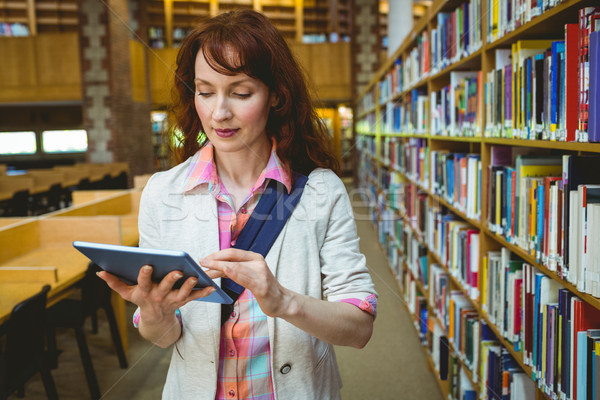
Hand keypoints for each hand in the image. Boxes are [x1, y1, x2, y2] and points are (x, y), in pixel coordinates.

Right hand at [97, 265, 215, 323]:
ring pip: (182, 293)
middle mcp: (159, 296)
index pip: (143, 282)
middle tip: (177, 271)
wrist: (155, 319)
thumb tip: (99, 271)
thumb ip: (114, 282)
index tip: (147, 265)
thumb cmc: (141, 298)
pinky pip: (195, 297)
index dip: (145, 275)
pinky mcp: (184, 301)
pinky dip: (203, 293)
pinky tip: (211, 287)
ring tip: (195, 277)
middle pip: (165, 288)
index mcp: (145, 292)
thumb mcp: (126, 293)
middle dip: (171, 280)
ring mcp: (172, 300)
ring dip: (189, 286)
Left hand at [200, 249, 292, 317]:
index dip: (216, 254)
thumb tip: (215, 266)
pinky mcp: (261, 285)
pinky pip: (243, 278)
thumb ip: (235, 269)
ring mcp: (260, 272)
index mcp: (254, 257)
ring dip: (218, 267)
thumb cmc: (263, 288)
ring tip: (206, 271)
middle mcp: (257, 261)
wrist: (281, 301)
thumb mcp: (248, 275)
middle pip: (232, 256)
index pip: (232, 252)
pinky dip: (231, 275)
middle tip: (201, 263)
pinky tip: (222, 273)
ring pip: (235, 266)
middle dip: (214, 259)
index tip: (204, 259)